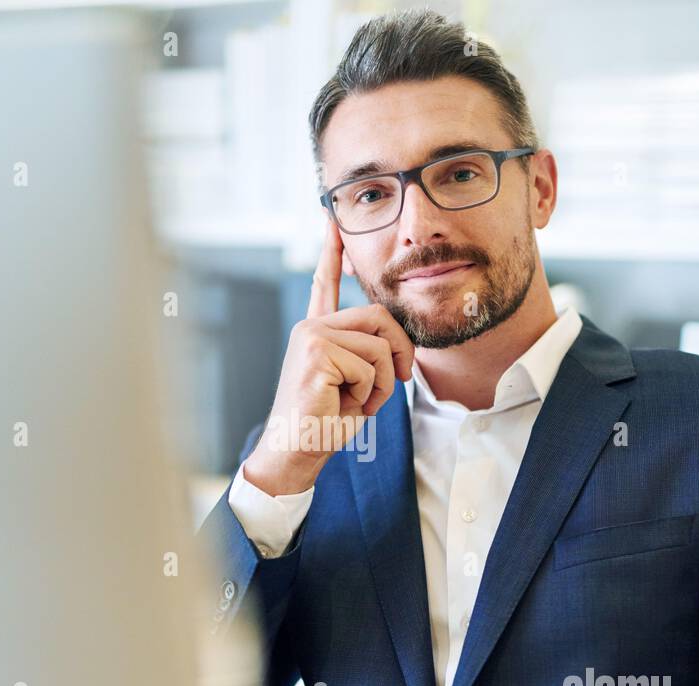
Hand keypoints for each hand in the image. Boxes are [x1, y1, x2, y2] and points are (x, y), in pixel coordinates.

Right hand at [244, 219, 413, 495]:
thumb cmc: (325, 422)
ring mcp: (311, 338)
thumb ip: (369, 354)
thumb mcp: (355, 382)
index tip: (333, 220)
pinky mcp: (316, 354)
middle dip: (400, 350)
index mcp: (316, 332)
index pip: (325, 284)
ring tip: (360, 401)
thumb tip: (398, 344)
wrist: (297, 450)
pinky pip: (370, 366)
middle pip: (378, 316)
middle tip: (401, 379)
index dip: (331, 252)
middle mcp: (311, 328)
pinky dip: (371, 393)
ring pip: (379, 346)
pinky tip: (347, 405)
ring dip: (383, 382)